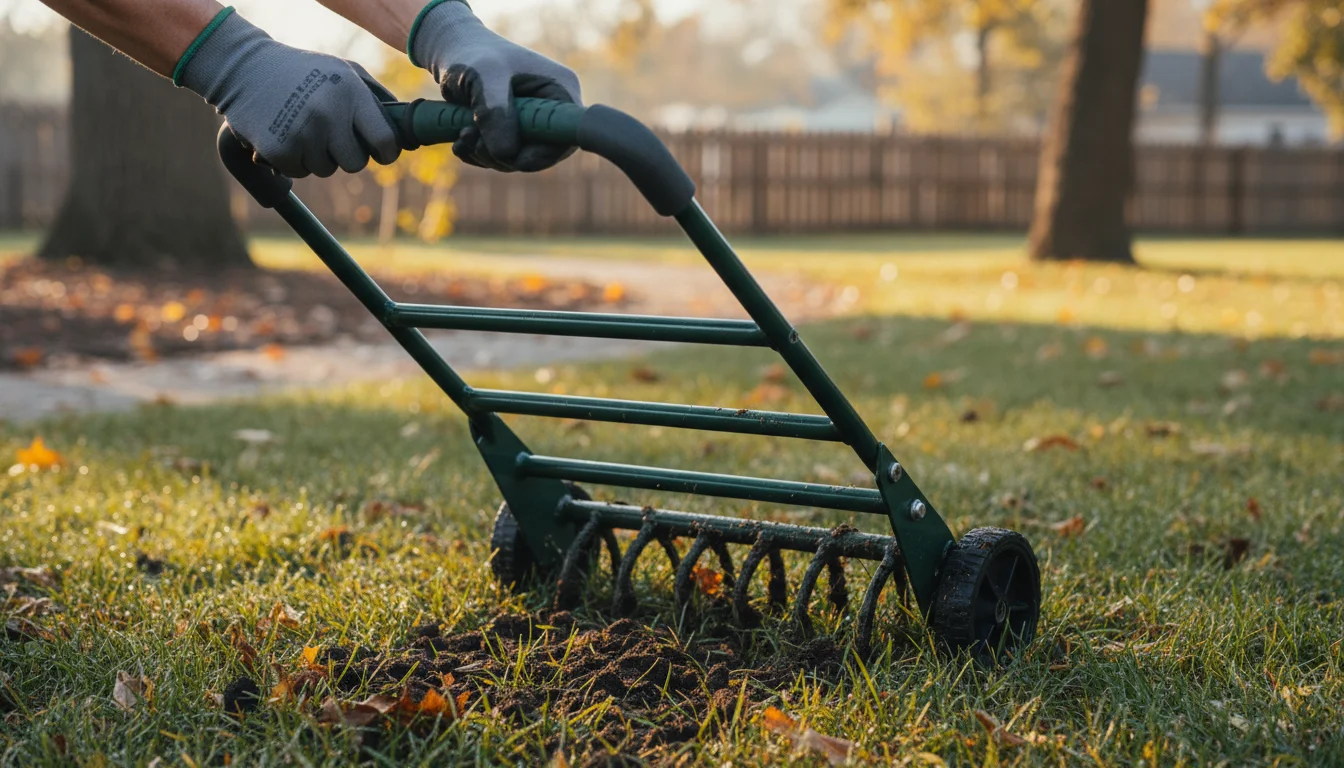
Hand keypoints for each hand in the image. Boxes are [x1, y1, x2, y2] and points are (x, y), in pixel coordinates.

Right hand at [178, 10, 400, 177]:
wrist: (244, 68)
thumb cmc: (304, 70)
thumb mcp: (345, 70)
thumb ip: (378, 98)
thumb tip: (409, 134)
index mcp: (351, 94)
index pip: (385, 142)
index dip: (385, 152)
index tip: (379, 151)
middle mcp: (329, 115)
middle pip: (355, 163)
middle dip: (346, 153)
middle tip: (329, 133)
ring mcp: (303, 133)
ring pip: (326, 169)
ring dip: (317, 155)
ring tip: (301, 126)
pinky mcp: (279, 149)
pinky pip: (299, 172)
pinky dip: (293, 160)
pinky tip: (284, 134)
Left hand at [411, 0, 581, 171]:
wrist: (452, 50)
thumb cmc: (473, 53)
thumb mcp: (484, 76)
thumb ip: (495, 112)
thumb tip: (506, 154)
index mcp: (560, 90)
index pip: (566, 136)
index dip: (542, 154)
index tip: (510, 156)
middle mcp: (551, 110)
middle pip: (540, 154)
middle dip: (504, 156)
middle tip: (472, 139)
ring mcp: (532, 123)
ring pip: (516, 159)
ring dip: (486, 155)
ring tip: (463, 134)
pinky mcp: (512, 132)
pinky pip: (500, 157)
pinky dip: (478, 155)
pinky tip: (460, 141)